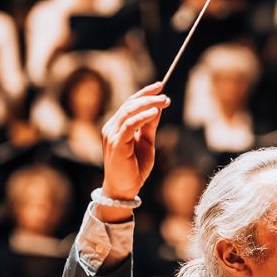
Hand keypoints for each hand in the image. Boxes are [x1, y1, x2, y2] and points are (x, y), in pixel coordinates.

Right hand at [100, 81, 170, 202]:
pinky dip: (142, 117)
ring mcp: (111, 135)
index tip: (160, 86)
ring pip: (129, 111)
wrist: (123, 190)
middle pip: (129, 104)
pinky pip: (129, 125)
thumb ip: (149, 127)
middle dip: (148, 96)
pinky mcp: (116, 143)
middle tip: (165, 94)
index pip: (130, 104)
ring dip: (148, 104)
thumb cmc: (134, 169)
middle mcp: (111, 127)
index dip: (144, 93)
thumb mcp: (146, 144)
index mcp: (117, 126)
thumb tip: (157, 108)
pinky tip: (154, 113)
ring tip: (164, 101)